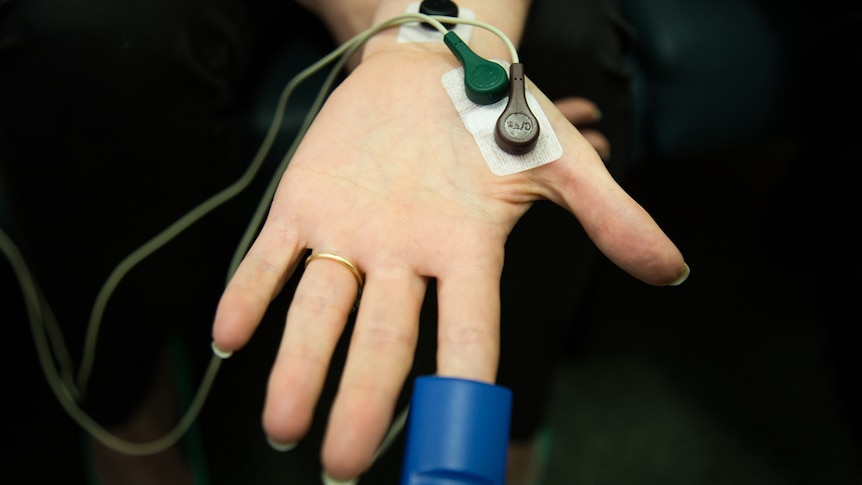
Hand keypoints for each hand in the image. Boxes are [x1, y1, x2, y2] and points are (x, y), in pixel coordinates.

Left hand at [212, 46, 685, 480]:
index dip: (464, 392)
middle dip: (363, 402)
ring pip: (320, 310)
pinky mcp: (303, 205)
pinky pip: (270, 256)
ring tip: (282, 426)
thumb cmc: (490, 121)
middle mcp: (404, 260)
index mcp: (465, 255)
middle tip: (339, 468)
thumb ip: (609, 216)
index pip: (469, 335)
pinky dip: (249, 292)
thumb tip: (672, 270)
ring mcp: (350, 236)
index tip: (449, 456)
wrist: (423, 69)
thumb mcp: (557, 162)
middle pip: (384, 341)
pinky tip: (229, 335)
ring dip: (298, 367)